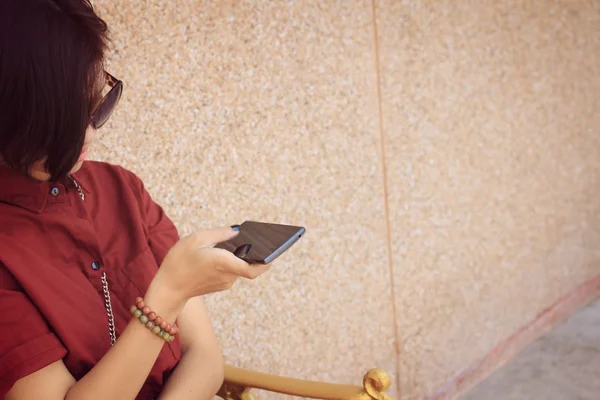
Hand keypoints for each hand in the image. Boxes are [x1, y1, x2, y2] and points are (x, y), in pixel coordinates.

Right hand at [154, 226, 269, 301]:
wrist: (168, 289)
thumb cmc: (179, 262)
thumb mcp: (196, 239)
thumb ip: (219, 234)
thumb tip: (237, 232)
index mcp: (224, 263)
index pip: (253, 269)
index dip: (266, 262)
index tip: (274, 251)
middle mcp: (228, 275)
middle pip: (249, 266)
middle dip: (254, 253)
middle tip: (260, 239)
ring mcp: (224, 282)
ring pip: (239, 268)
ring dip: (240, 257)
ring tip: (240, 241)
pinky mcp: (219, 285)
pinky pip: (230, 272)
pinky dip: (231, 262)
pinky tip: (226, 252)